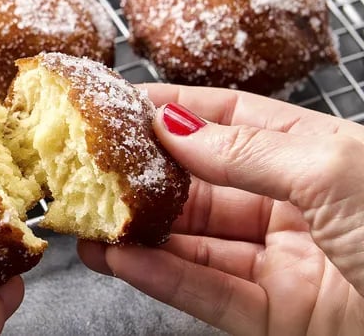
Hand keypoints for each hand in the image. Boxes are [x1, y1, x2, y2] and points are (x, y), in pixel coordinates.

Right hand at [78, 83, 363, 334]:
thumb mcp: (332, 168)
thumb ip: (244, 150)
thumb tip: (173, 123)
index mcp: (318, 155)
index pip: (231, 121)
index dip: (176, 112)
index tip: (121, 107)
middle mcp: (296, 205)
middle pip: (204, 185)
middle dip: (146, 179)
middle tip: (89, 171)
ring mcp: (285, 263)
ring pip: (197, 244)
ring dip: (141, 235)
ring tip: (88, 223)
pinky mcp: (278, 317)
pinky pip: (208, 293)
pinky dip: (162, 277)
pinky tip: (122, 260)